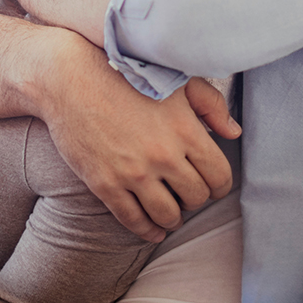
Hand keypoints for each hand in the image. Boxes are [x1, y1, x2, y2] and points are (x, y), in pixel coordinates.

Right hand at [37, 34, 239, 242]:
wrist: (69, 77)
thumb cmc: (124, 73)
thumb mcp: (174, 79)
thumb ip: (209, 105)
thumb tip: (233, 132)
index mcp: (185, 129)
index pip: (219, 176)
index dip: (218, 184)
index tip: (210, 181)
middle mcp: (163, 155)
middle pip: (196, 198)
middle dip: (195, 197)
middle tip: (186, 190)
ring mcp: (133, 172)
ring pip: (168, 216)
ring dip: (173, 216)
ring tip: (171, 208)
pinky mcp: (105, 183)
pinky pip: (134, 221)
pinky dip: (147, 230)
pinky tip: (152, 227)